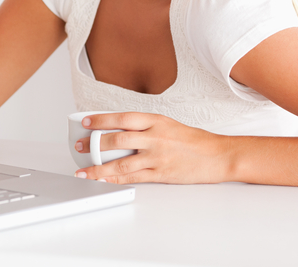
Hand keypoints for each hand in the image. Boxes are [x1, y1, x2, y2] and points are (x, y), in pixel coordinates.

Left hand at [73, 112, 230, 183]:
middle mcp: (155, 137)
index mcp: (156, 121)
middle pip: (118, 140)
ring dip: (99, 166)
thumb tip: (117, 130)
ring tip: (84, 169)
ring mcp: (158, 157)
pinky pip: (132, 177)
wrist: (218, 155)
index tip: (86, 121)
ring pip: (121, 162)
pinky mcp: (161, 174)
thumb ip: (145, 127)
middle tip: (79, 145)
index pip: (123, 118)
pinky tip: (103, 180)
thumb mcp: (168, 124)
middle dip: (94, 143)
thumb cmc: (194, 140)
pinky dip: (115, 179)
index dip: (101, 119)